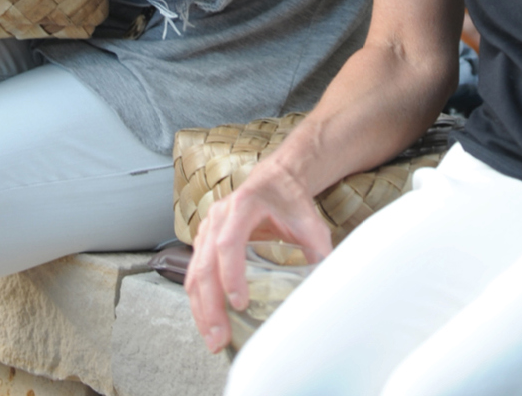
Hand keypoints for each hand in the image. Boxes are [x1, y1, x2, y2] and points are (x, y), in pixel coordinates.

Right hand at [186, 163, 339, 353]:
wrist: (273, 183)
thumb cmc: (290, 203)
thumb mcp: (311, 224)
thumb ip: (319, 252)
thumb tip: (328, 286)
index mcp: (241, 208)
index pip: (228, 244)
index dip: (231, 274)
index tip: (240, 303)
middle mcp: (216, 219)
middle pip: (204, 266)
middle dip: (210, 305)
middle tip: (218, 336)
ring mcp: (205, 231)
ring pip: (194, 274)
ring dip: (200, 309)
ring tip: (211, 338)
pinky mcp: (203, 244)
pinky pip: (194, 274)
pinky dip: (199, 300)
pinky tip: (207, 321)